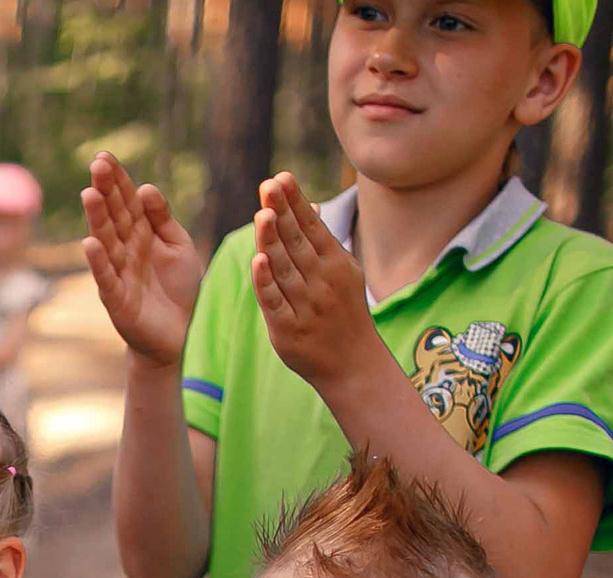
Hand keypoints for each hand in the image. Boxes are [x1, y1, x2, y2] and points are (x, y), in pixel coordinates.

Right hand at [82, 152, 204, 366]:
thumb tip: (146, 188)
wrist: (178, 335)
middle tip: (97, 164)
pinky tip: (89, 244)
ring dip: (97, 219)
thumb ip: (163, 219)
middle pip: (114, 215)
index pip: (126, 201)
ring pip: (107, 242)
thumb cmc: (177, 289)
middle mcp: (125, 250)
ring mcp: (119, 274)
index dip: (117, 180)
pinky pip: (106, 279)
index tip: (105, 157)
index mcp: (141, 234)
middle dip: (105, 190)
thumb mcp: (179, 246)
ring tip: (89, 194)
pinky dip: (98, 263)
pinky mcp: (117, 301)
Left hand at [249, 174, 383, 388]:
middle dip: (282, 212)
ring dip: (273, 241)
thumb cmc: (343, 313)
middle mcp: (322, 281)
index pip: (311, 227)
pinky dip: (266, 283)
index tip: (281, 178)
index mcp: (335, 263)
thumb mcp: (341, 273)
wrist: (355, 365)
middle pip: (297, 243)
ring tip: (263, 214)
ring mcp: (306, 306)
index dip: (295, 202)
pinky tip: (257, 261)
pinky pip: (275, 303)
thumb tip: (309, 206)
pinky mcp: (288, 330)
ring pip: (284, 269)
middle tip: (269, 185)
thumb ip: (320, 242)